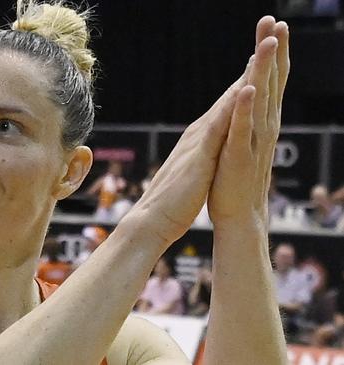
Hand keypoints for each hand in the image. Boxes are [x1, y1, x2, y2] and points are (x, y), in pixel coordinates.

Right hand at [125, 58, 253, 247]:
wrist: (153, 220)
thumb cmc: (171, 204)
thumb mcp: (191, 176)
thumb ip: (198, 160)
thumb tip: (205, 156)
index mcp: (197, 143)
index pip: (221, 111)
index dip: (238, 90)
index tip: (254, 70)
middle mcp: (197, 137)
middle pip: (225, 101)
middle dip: (244, 75)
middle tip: (262, 48)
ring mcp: (197, 143)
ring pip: (224, 106)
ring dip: (242, 81)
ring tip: (259, 56)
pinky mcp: (200, 155)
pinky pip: (218, 126)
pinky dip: (232, 107)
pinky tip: (244, 90)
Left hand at [208, 17, 289, 229]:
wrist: (238, 215)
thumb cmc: (238, 177)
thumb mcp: (244, 139)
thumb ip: (248, 115)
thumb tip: (249, 91)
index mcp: (261, 121)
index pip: (268, 80)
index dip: (271, 53)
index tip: (273, 24)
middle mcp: (263, 126)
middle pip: (270, 82)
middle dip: (273, 51)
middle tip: (277, 20)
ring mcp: (252, 141)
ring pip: (259, 99)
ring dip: (263, 71)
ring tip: (269, 42)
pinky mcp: (238, 155)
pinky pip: (241, 128)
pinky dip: (244, 108)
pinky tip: (246, 88)